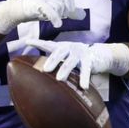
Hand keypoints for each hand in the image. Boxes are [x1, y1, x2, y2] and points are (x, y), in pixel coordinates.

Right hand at [0, 0, 90, 33]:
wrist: (20, 8)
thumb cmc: (39, 8)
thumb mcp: (56, 9)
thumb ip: (70, 12)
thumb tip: (83, 15)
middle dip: (69, 8)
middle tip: (63, 15)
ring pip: (61, 5)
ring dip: (60, 14)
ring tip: (54, 18)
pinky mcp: (39, 2)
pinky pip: (52, 10)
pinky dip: (56, 18)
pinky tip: (58, 24)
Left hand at [11, 38, 128, 89]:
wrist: (100, 54)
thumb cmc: (78, 58)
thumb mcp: (66, 58)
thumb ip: (56, 63)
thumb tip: (40, 73)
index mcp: (62, 47)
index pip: (48, 44)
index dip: (38, 42)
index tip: (27, 41)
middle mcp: (70, 48)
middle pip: (59, 53)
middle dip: (52, 60)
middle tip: (45, 69)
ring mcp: (80, 53)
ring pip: (71, 62)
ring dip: (65, 70)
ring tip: (60, 79)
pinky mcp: (90, 60)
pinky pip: (86, 69)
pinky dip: (84, 78)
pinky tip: (83, 87)